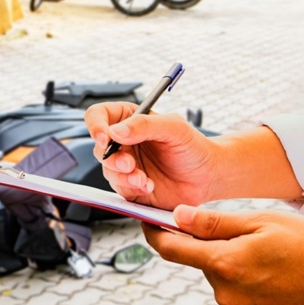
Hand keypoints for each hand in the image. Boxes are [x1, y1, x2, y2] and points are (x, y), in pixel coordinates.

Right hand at [85, 102, 218, 208]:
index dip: (95, 126)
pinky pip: (119, 188)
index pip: (98, 115)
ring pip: (107, 170)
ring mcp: (125, 165)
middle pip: (98, 147)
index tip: (104, 138)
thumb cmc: (193, 147)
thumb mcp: (174, 128)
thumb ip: (144, 125)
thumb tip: (115, 132)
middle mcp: (124, 142)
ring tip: (143, 179)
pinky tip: (149, 186)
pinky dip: (132, 188)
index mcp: (130, 119)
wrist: (208, 176)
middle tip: (129, 164)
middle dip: (112, 158)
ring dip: (123, 176)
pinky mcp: (130, 186)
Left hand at [143, 205, 303, 304]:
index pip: (171, 250)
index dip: (155, 234)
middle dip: (218, 250)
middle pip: (205, 265)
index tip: (148, 223)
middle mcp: (226, 295)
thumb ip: (214, 222)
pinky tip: (280, 284)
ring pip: (225, 285)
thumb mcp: (263, 221)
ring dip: (238, 271)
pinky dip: (253, 292)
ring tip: (275, 263)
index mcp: (224, 264)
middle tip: (254, 239)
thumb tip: (177, 217)